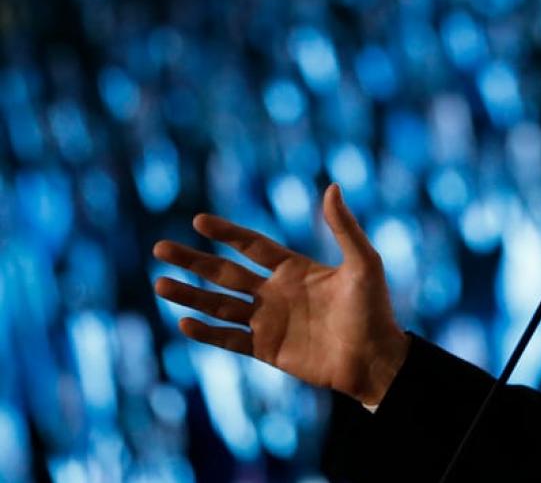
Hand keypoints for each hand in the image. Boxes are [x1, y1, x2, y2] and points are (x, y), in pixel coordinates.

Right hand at [153, 184, 409, 404]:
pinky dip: (207, 332)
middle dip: (193, 261)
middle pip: (225, 273)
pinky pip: (230, 339)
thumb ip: (344, 227)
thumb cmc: (374, 308)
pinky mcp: (268, 349)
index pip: (252, 245)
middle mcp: (276, 293)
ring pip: (220, 305)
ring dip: (190, 295)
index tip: (198, 221)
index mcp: (295, 269)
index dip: (227, 233)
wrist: (375, 358)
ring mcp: (270, 322)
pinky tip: (183, 322)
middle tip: (160, 248)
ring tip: (159, 284)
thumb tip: (333, 186)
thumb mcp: (364, 262)